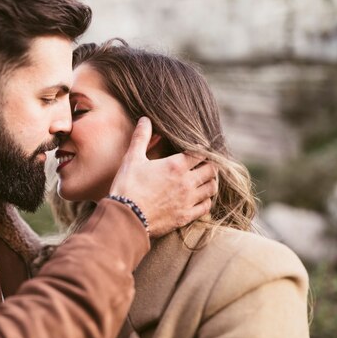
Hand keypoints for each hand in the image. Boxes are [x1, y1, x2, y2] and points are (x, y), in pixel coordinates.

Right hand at [109, 117, 216, 236]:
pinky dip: (205, 201)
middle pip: (212, 169)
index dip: (202, 149)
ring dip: (209, 182)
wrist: (124, 218)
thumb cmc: (127, 186)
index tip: (198, 150)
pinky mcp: (185, 216)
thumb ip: (141, 138)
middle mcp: (187, 182)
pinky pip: (206, 207)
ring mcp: (188, 201)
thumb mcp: (132, 159)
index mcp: (176, 165)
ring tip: (202, 180)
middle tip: (202, 165)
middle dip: (209, 165)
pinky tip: (199, 198)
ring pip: (212, 188)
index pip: (201, 152)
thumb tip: (145, 119)